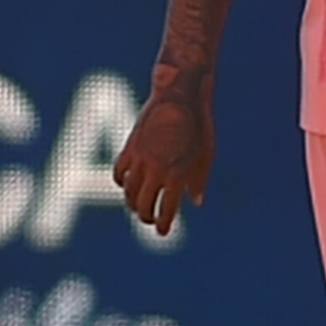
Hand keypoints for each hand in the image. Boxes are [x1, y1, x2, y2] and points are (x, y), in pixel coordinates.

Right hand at [112, 79, 214, 236]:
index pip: (167, 209)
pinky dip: (122, 182)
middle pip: (143, 205)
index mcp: (177, 174)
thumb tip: (195, 203)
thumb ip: (199, 180)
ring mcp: (141, 158)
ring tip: (138, 206)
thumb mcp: (206, 153)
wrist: (179, 93)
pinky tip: (127, 184)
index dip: (164, 224)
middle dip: (146, 216)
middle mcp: (156, 169)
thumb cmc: (199, 124)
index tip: (164, 232)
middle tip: (150, 220)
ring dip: (132, 203)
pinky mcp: (130, 145)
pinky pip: (119, 171)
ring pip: (128, 191)